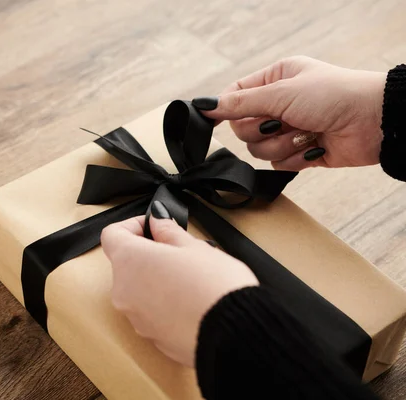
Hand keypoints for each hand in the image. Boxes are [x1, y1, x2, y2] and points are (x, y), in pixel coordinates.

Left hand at [101, 203, 257, 366]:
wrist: (232, 333)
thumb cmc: (214, 286)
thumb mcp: (194, 246)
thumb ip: (168, 232)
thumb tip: (157, 223)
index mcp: (129, 261)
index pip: (112, 235)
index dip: (133, 225)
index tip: (156, 226)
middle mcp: (123, 290)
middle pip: (126, 263)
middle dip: (149, 253)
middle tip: (180, 251)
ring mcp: (134, 317)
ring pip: (138, 289)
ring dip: (156, 279)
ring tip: (190, 278)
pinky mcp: (150, 336)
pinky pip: (151, 312)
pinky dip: (164, 303)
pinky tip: (190, 301)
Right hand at [193, 56, 385, 170]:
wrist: (374, 122)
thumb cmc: (334, 95)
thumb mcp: (281, 93)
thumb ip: (240, 103)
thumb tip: (205, 105)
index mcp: (274, 80)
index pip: (234, 96)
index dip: (225, 109)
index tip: (214, 121)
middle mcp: (279, 104)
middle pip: (243, 128)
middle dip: (262, 130)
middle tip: (281, 122)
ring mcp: (288, 129)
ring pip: (259, 149)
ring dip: (281, 145)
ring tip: (305, 134)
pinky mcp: (298, 152)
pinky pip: (278, 164)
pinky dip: (296, 159)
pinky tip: (314, 147)